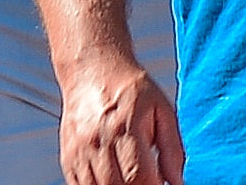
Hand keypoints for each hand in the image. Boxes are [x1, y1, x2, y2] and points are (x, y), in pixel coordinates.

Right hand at [55, 56, 182, 184]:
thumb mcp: (164, 110)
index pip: (139, 175)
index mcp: (126, 128)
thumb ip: (172, 147)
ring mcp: (79, 153)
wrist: (94, 72)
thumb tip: (177, 179)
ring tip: (133, 180)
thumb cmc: (131, 88)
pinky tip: (112, 181)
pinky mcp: (67, 158)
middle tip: (150, 181)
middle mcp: (98, 142)